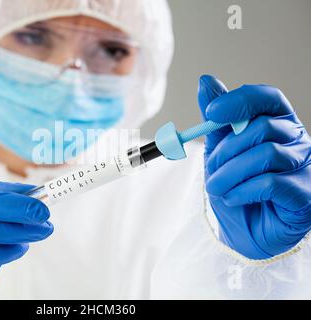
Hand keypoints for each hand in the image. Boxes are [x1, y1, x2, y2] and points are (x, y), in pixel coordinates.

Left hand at [198, 75, 310, 259]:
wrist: (242, 231)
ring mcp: (306, 167)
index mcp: (277, 124)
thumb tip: (206, 81)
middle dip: (226, 150)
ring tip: (217, 188)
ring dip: (229, 174)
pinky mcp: (307, 195)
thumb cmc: (234, 187)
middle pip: (261, 128)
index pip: (267, 98)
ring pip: (265, 155)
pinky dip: (243, 191)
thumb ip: (216, 119)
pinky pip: (272, 183)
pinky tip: (234, 197)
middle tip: (211, 169)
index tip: (211, 112)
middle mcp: (297, 141)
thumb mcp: (219, 150)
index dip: (240, 100)